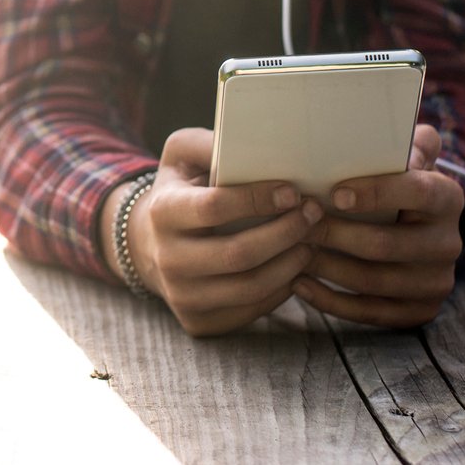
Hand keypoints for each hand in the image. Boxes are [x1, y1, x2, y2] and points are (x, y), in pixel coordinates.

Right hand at [126, 128, 326, 338]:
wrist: (150, 244)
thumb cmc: (180, 191)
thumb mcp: (182, 156)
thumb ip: (209, 143)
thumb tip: (249, 142)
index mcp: (163, 212)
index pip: (214, 208)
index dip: (258, 199)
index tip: (292, 191)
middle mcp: (167, 259)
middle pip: (238, 254)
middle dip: (285, 233)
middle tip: (314, 214)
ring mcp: (181, 296)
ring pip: (250, 287)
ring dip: (291, 263)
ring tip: (311, 240)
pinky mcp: (199, 322)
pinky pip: (251, 309)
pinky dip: (281, 289)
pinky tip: (294, 266)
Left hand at [295, 124, 464, 328]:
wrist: (420, 227)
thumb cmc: (395, 181)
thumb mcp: (404, 154)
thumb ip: (401, 139)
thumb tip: (387, 132)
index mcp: (447, 197)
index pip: (416, 192)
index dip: (377, 192)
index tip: (335, 194)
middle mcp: (449, 242)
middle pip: (385, 244)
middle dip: (334, 235)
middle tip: (295, 224)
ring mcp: (437, 281)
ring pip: (374, 281)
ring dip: (327, 268)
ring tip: (290, 252)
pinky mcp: (421, 310)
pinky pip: (372, 313)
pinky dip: (331, 301)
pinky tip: (299, 284)